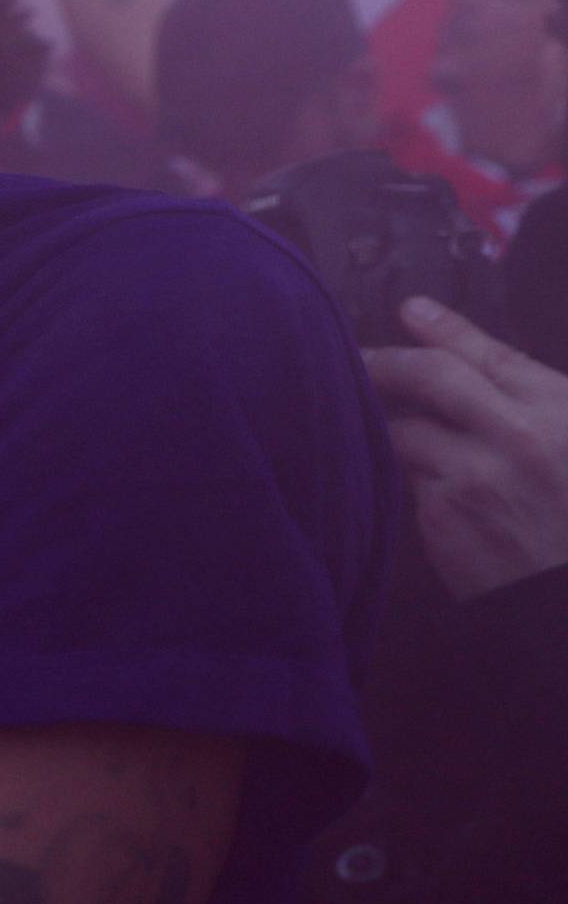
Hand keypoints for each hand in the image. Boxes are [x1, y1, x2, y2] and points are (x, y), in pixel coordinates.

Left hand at [365, 297, 567, 600]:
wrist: (564, 594)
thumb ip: (534, 406)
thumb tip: (477, 372)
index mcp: (561, 413)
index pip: (493, 355)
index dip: (446, 328)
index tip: (411, 310)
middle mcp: (519, 438)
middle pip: (432, 377)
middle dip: (387, 360)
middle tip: (355, 355)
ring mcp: (475, 478)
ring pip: (406, 431)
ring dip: (385, 424)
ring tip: (367, 418)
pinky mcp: (443, 520)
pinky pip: (406, 482)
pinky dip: (402, 477)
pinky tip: (399, 480)